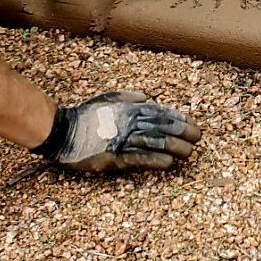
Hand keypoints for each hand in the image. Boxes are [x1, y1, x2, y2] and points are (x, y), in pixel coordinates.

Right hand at [32, 91, 201, 171]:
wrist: (62, 133)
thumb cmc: (85, 117)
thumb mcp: (106, 100)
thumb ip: (128, 98)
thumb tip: (148, 97)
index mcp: (128, 109)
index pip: (159, 113)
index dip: (177, 118)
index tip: (191, 124)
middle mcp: (128, 122)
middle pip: (161, 127)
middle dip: (182, 132)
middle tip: (197, 138)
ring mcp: (121, 140)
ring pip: (154, 143)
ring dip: (174, 148)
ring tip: (189, 153)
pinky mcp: (114, 158)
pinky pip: (138, 159)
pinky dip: (154, 161)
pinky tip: (168, 163)